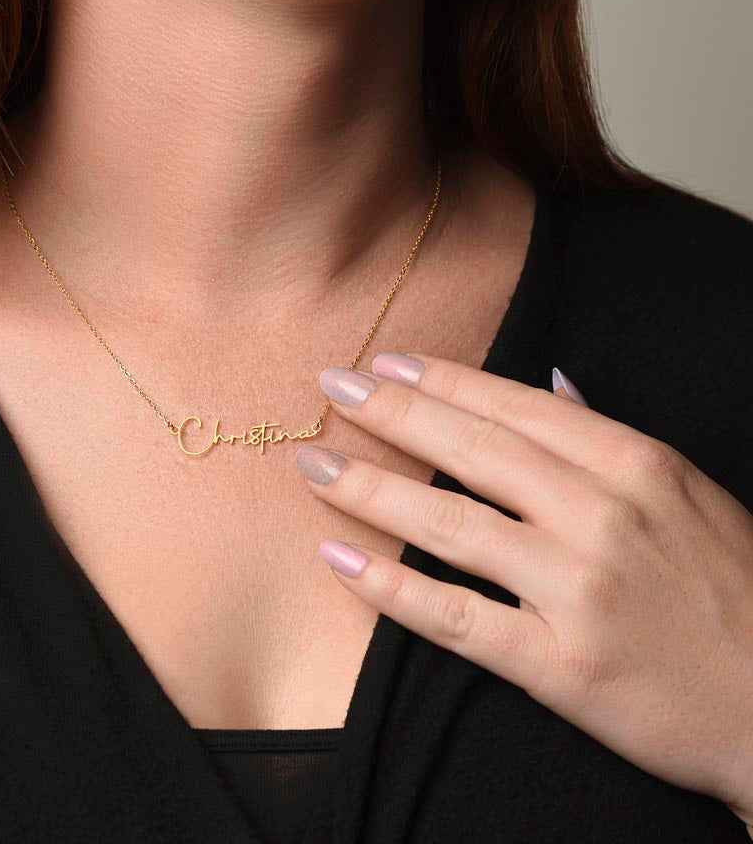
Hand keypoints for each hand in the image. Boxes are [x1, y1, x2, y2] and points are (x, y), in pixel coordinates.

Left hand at [295, 351, 752, 828]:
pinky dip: (391, 587)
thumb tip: (550, 381)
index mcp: (634, 464)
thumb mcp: (684, 490)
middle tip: (331, 387)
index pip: (515, 405)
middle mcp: (602, 517)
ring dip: (371, 489)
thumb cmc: (731, 587)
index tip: (381, 361)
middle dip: (392, 413)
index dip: (441, 379)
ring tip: (314, 465)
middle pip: (472, 451)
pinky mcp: (563, 665)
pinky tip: (339, 561)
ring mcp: (579, 591)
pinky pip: (457, 618)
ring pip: (451, 525)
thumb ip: (607, 434)